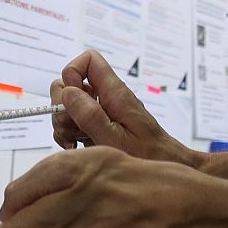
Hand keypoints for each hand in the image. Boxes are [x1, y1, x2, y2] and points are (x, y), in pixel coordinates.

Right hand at [51, 50, 203, 168]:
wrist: (165, 167)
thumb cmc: (149, 157)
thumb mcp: (116, 140)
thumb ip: (91, 115)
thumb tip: (68, 92)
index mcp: (115, 93)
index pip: (89, 60)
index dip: (72, 73)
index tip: (71, 99)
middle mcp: (106, 97)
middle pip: (70, 84)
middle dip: (61, 106)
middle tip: (73, 127)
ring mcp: (101, 111)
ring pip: (67, 104)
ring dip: (63, 124)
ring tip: (76, 141)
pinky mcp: (98, 124)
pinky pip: (73, 121)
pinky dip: (68, 133)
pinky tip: (76, 146)